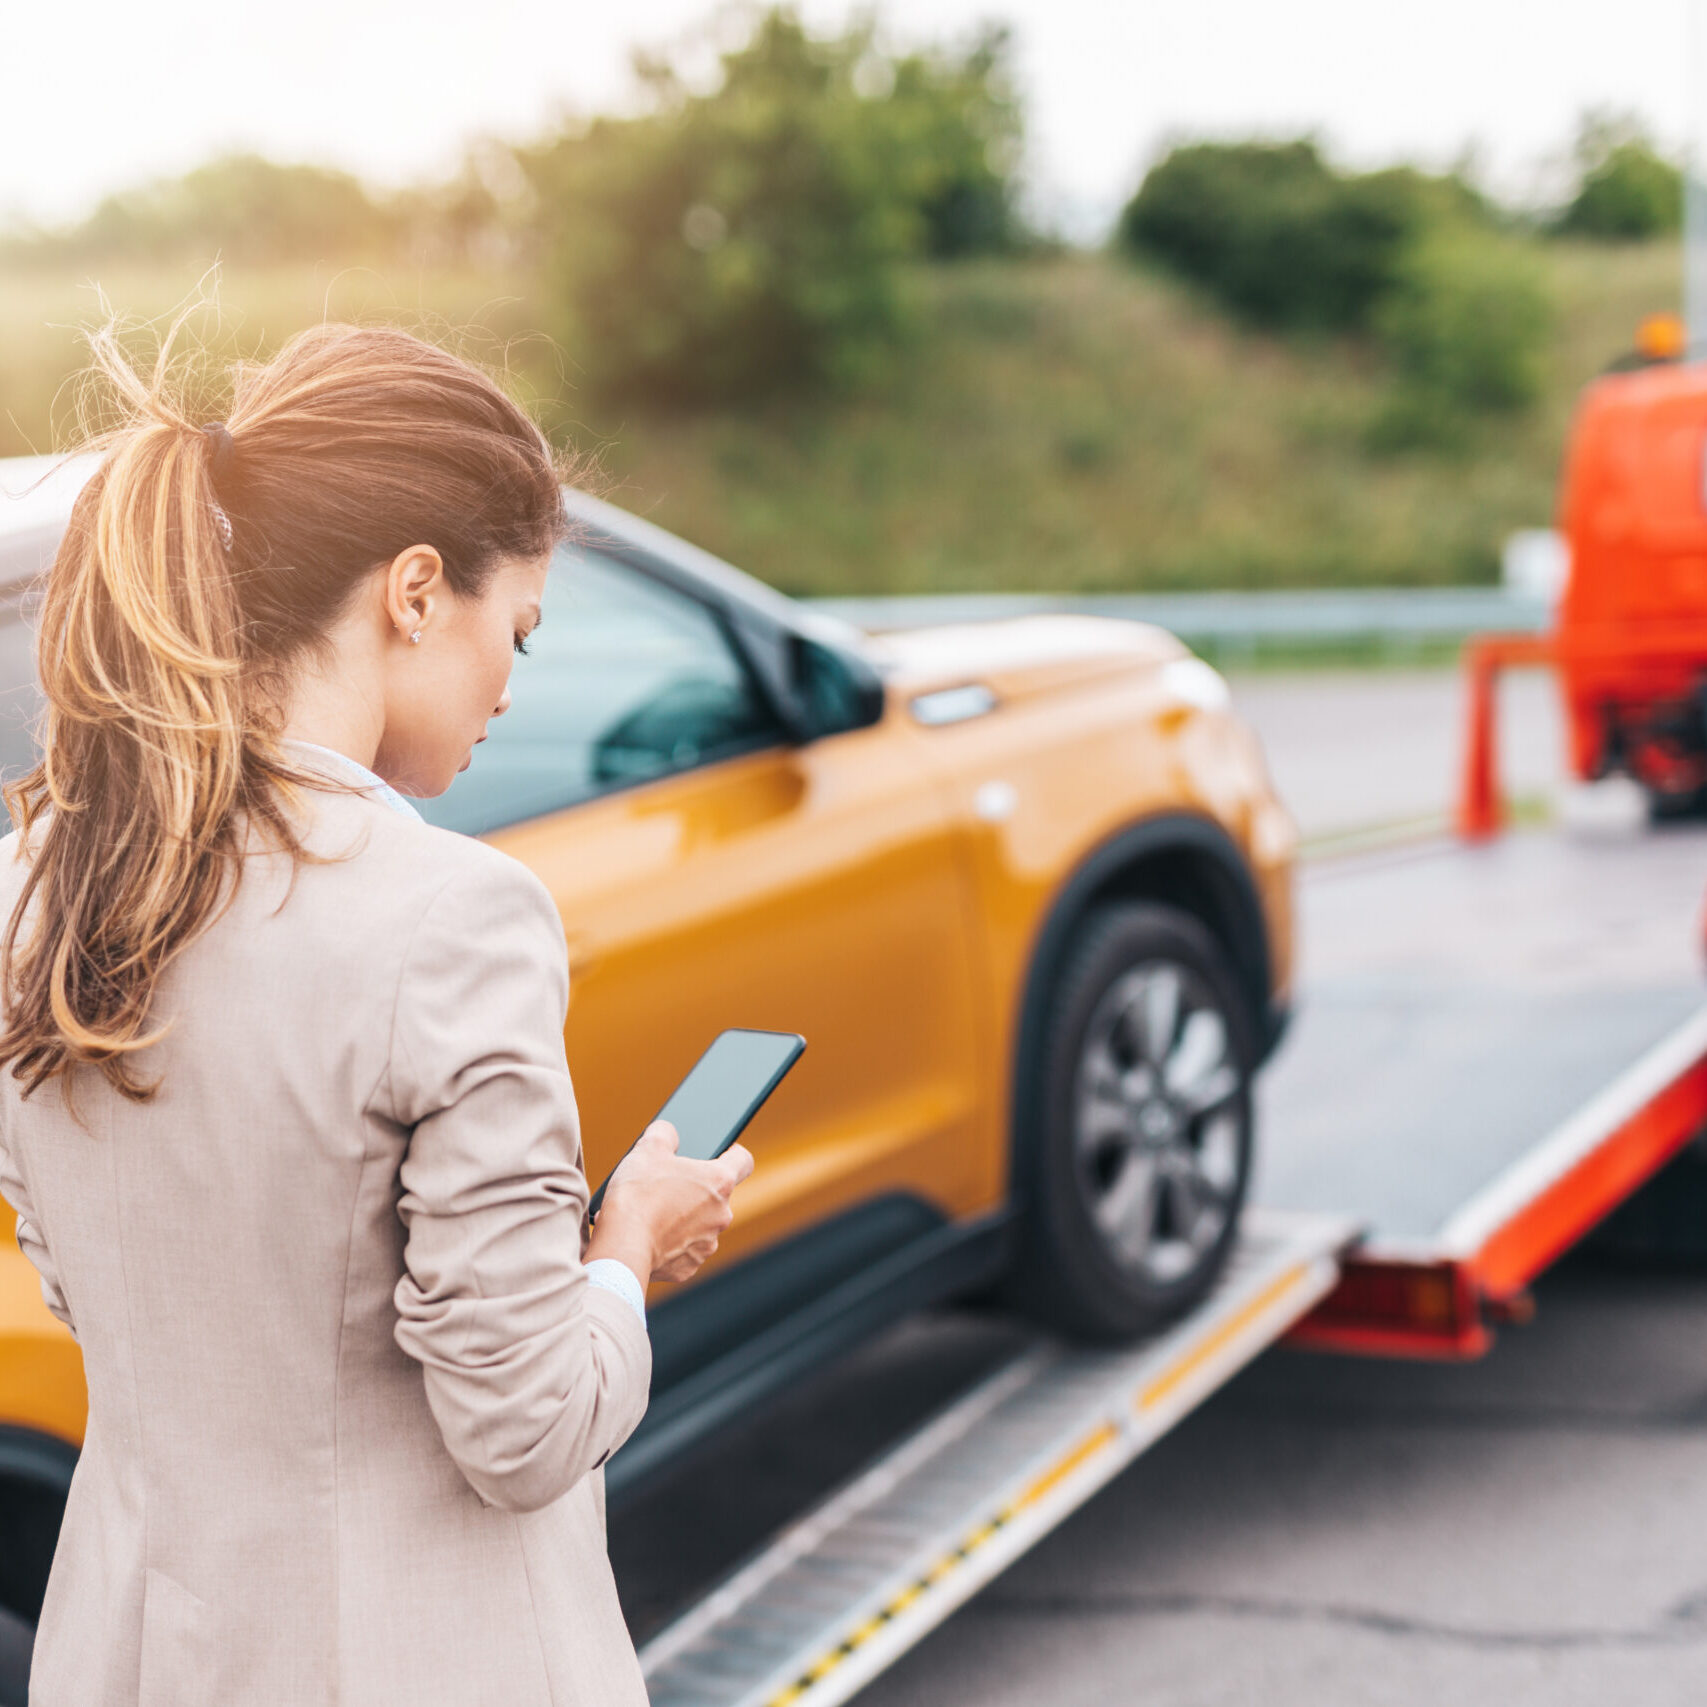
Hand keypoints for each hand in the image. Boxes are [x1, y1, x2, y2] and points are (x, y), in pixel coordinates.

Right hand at [586, 1121, 754, 1287]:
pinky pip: (685, 1249)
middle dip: (696, 1189)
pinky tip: (650, 1236)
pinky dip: (671, 1243)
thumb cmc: (637, 1195)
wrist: (622, 1246)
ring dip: (685, 1218)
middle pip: (717, 1195)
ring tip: (654, 1213)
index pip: (743, 1160)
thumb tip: (669, 1132)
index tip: (722, 1152)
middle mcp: (722, 1214)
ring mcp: (708, 1243)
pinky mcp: (690, 1266)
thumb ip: (665, 1133)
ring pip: (701, 1224)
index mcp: (719, 1182)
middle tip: (668, 1185)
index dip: (733, 1153)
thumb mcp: (647, 1149)